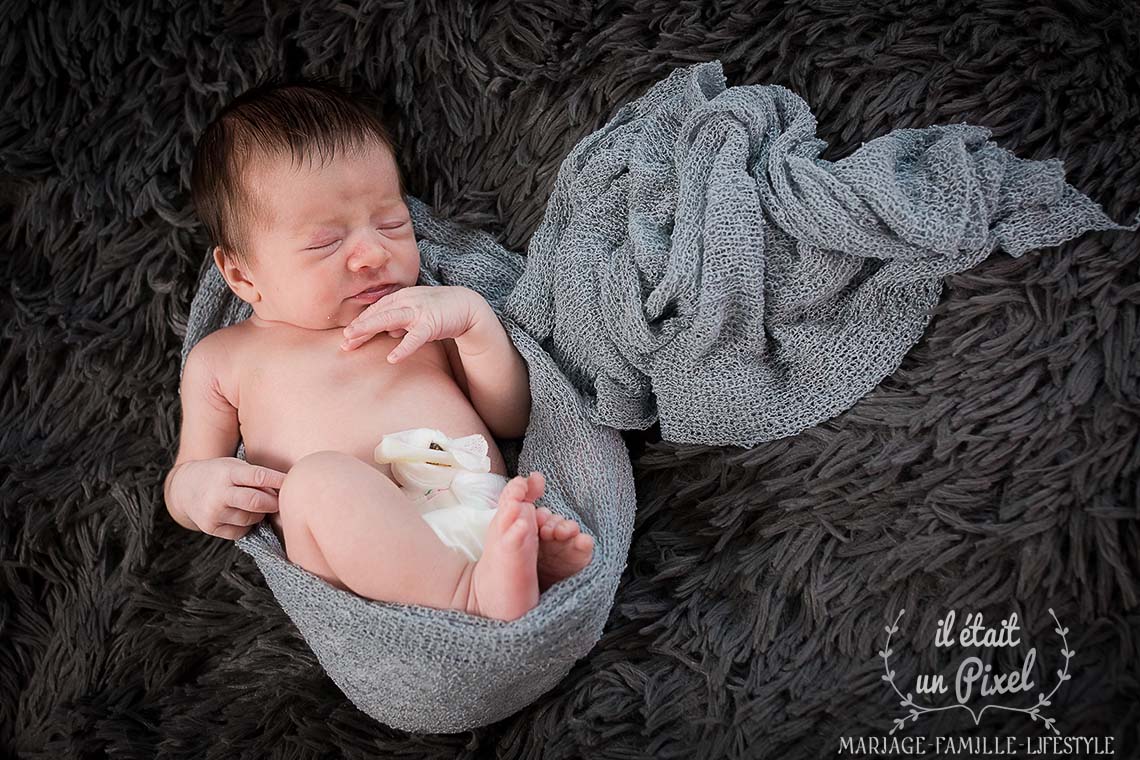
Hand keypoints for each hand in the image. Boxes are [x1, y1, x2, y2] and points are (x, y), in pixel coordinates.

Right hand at [169, 458, 285, 539]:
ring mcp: (213, 513)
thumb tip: (286, 489)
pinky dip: (248, 524)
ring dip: (260, 513)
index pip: (258, 476)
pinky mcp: (211, 528)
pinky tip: (242, 514)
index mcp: (227, 472)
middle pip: (256, 502)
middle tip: (280, 501)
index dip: (278, 480)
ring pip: (251, 518)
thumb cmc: (219, 474)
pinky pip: (242, 531)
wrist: (184, 488)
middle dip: (273, 502)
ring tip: (257, 505)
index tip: (292, 482)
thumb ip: (256, 476)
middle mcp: (218, 494)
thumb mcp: (234, 466)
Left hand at [340, 285, 483, 362]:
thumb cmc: (440, 310)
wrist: (467, 306)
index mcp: (401, 298)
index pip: (376, 310)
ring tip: (354, 339)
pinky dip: (403, 347)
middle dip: (359, 326)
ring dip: (369, 328)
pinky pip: (414, 337)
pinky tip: (392, 358)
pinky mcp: (431, 323)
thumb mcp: (416, 314)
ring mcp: (418, 311)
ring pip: (389, 318)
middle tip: (344, 340)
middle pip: (377, 313)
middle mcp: (407, 301)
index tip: (348, 336)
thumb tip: (388, 332)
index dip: (361, 322)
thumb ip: (401, 321)